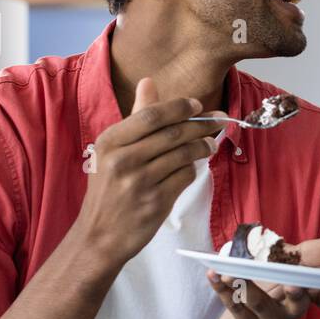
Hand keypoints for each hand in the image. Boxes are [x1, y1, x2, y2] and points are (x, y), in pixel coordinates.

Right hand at [72, 77, 226, 270]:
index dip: (179, 108)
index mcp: (110, 142)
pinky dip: (192, 170)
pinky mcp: (155, 202)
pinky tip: (192, 168)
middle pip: (172, 134)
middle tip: (220, 120)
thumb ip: (135, 118)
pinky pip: (184, 177)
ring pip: (183, 155)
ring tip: (211, 144)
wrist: (99, 236)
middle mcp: (122, 160)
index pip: (151, 116)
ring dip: (203, 147)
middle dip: (202, 125)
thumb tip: (148, 82)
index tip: (198, 105)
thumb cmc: (108, 190)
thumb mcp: (113, 151)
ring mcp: (139, 182)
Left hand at [208, 237, 319, 318]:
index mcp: (303, 298)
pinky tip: (213, 274)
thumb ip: (305, 257)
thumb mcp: (288, 274)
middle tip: (293, 284)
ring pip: (259, 303)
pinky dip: (221, 288)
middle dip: (295, 294)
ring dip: (248, 285)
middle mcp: (289, 313)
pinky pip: (232, 305)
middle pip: (296, 305)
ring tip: (236, 272)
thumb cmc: (270, 295)